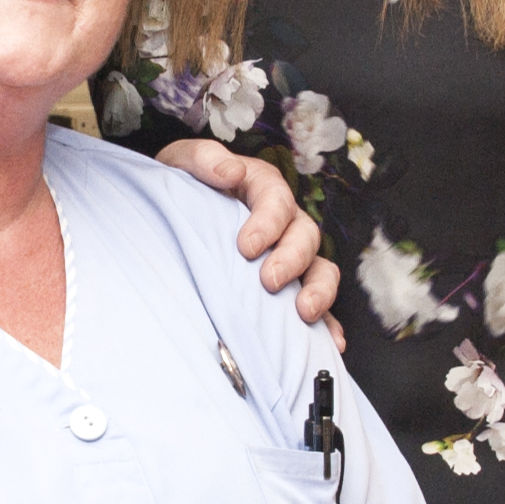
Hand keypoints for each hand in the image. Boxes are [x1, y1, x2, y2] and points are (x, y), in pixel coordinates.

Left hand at [158, 140, 338, 329]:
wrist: (173, 211)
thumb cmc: (182, 185)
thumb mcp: (184, 163)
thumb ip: (205, 160)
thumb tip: (230, 171)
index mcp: (262, 187)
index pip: (276, 200)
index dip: (267, 222)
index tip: (246, 246)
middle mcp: (284, 221)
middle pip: (304, 236)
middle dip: (291, 259)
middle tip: (270, 280)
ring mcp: (291, 254)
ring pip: (320, 268)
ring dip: (318, 290)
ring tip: (305, 312)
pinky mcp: (290, 285)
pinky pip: (317, 303)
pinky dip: (328, 323)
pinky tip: (330, 343)